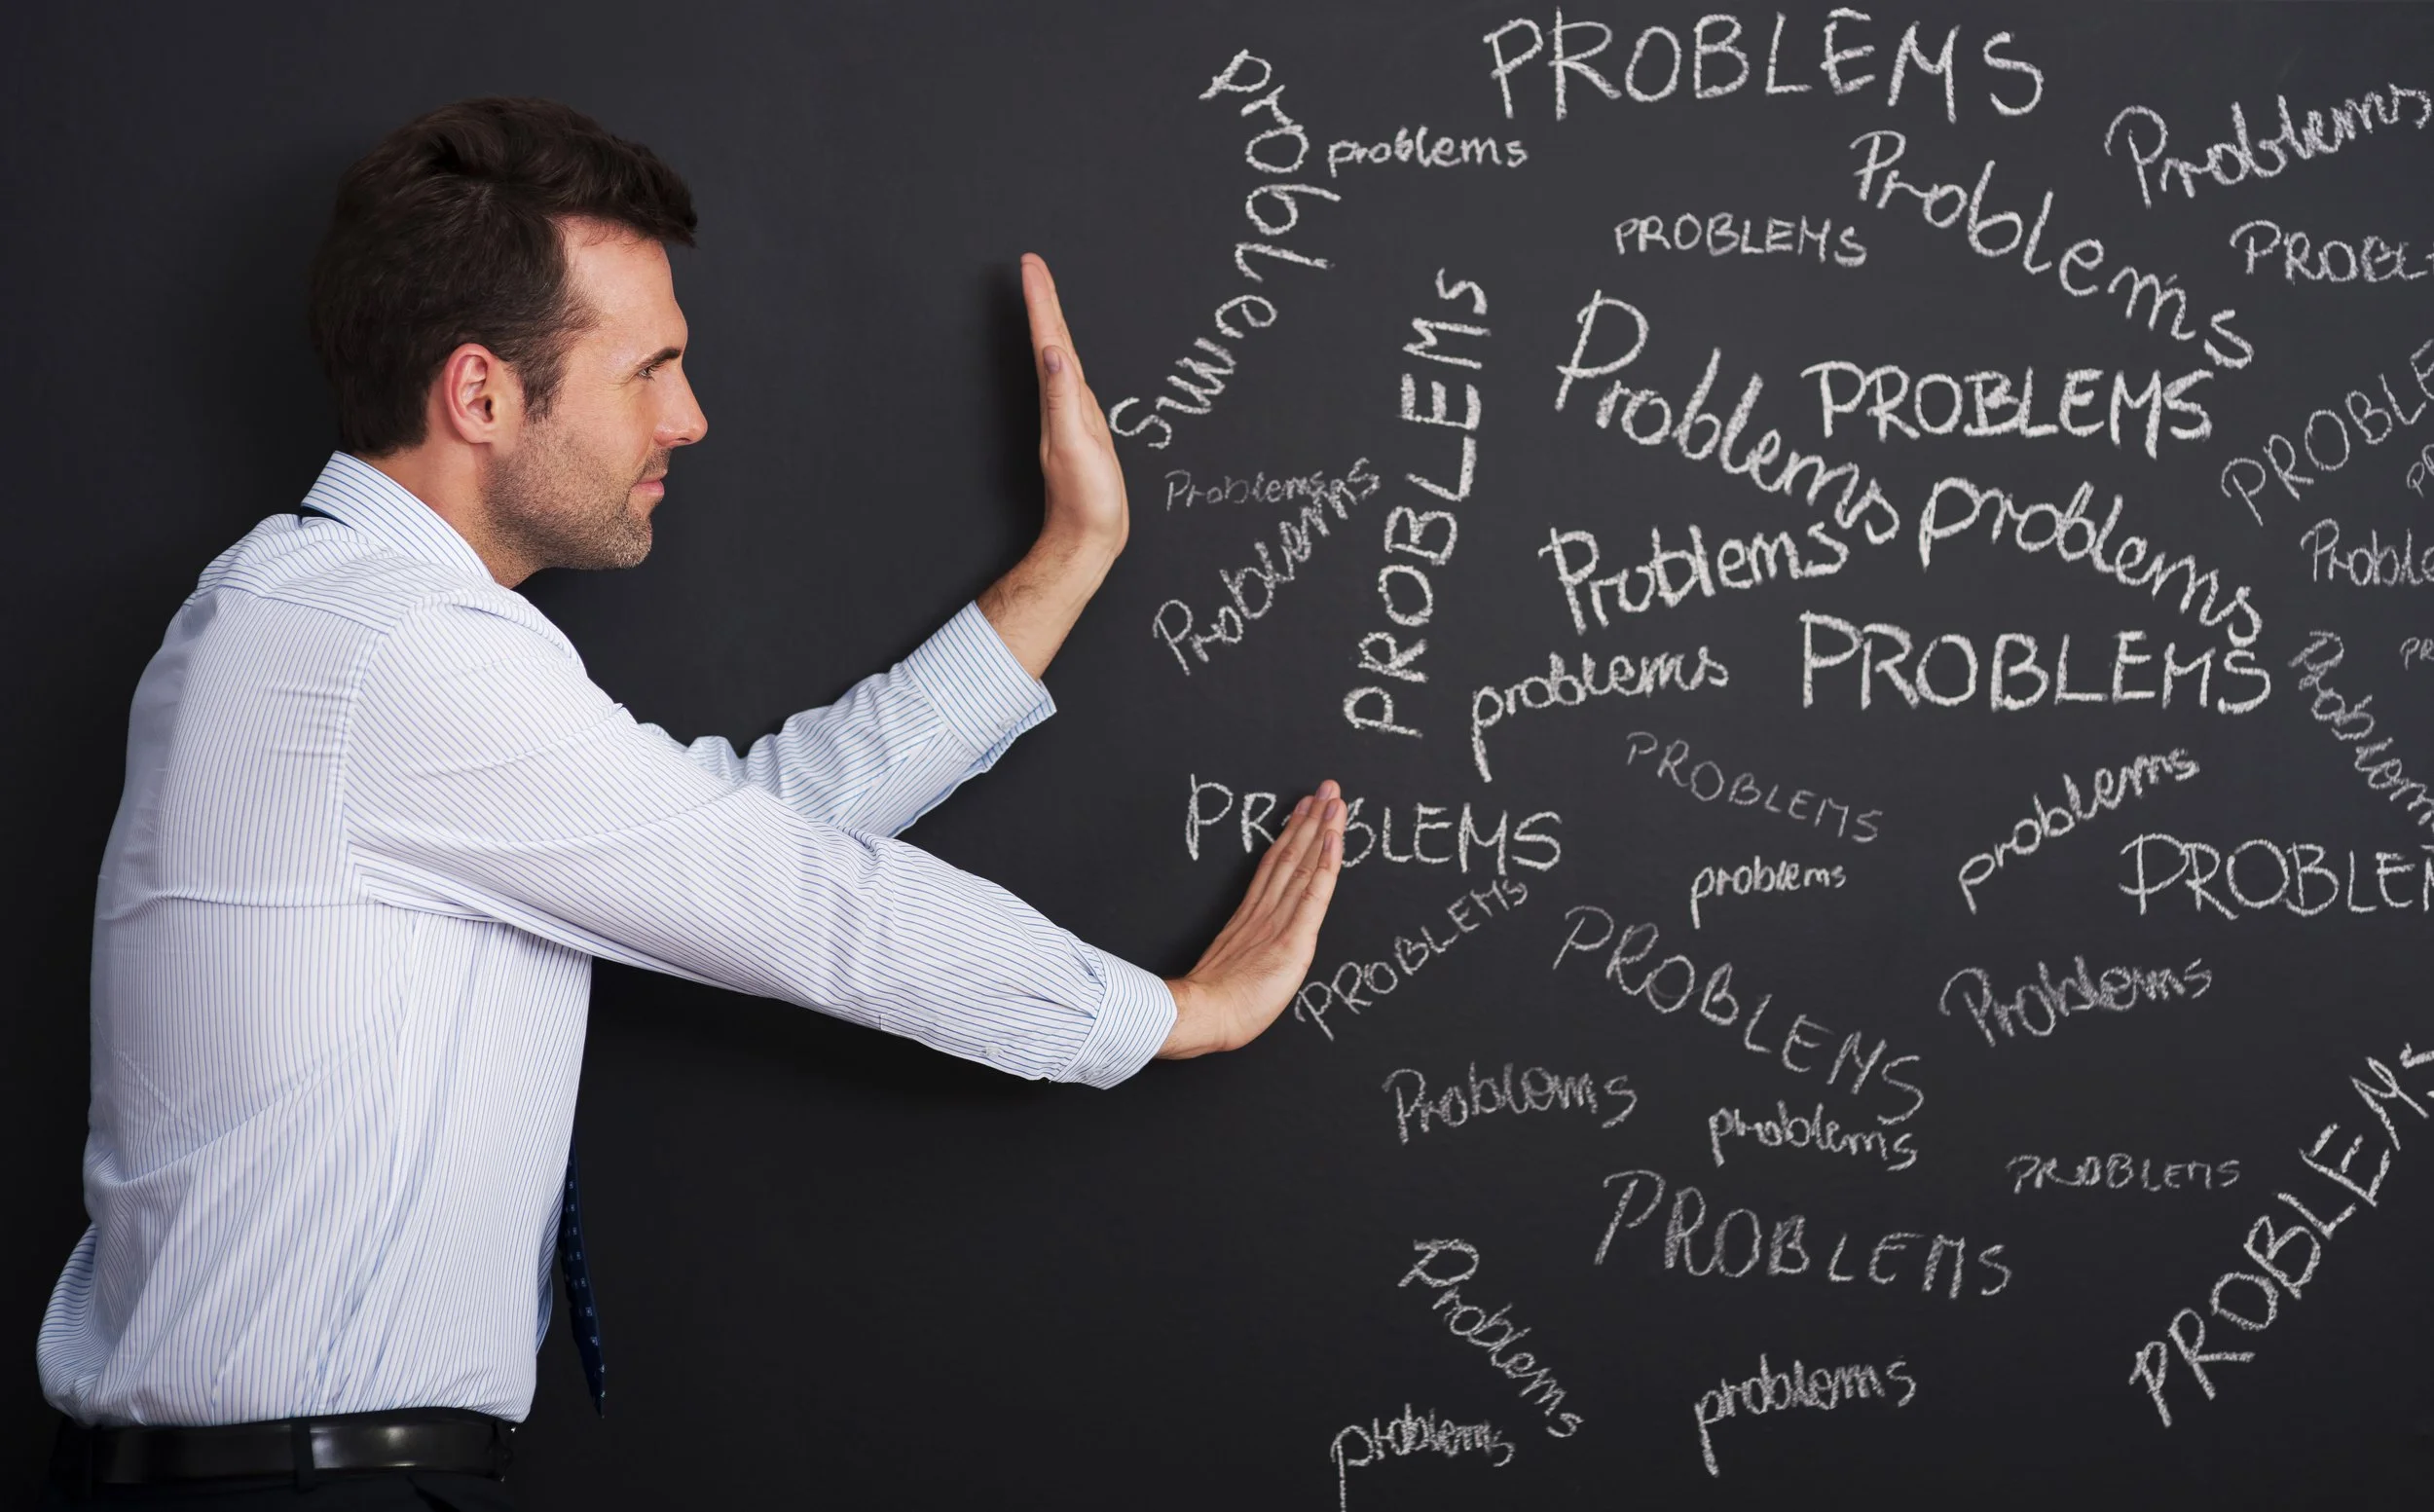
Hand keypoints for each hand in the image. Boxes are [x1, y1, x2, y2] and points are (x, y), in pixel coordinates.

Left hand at [1020, 252, 1127, 556]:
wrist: (1088, 538)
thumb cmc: (1086, 498)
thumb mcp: (1076, 445)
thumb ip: (1064, 398)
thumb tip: (1052, 352)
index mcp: (1059, 400)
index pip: (1047, 340)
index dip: (1041, 300)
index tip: (1031, 265)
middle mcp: (1060, 403)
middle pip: (1051, 340)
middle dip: (1043, 300)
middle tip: (1034, 265)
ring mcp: (1071, 415)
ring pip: (1059, 356)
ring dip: (1051, 322)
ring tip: (1044, 293)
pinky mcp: (1083, 428)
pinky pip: (1073, 379)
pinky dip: (1068, 355)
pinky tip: (1066, 353)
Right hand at [1159, 782, 1347, 1058]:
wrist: (1204, 1014)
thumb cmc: (1213, 1005)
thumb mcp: (1228, 971)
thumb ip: (1242, 953)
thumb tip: (1247, 951)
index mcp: (1249, 917)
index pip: (1274, 866)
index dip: (1292, 836)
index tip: (1304, 810)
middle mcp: (1265, 911)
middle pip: (1291, 856)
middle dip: (1311, 821)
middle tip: (1327, 789)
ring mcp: (1279, 921)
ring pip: (1304, 865)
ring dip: (1322, 830)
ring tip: (1334, 801)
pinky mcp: (1293, 937)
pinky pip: (1314, 893)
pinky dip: (1326, 863)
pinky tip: (1335, 838)